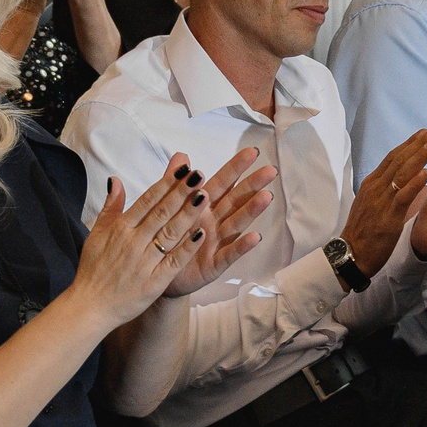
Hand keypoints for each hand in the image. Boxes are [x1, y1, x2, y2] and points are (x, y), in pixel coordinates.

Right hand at [69, 156, 209, 327]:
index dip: (166, 184)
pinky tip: (202, 233)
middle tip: (199, 175)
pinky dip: (187, 247)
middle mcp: (134, 242)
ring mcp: (145, 262)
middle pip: (161, 212)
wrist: (91, 306)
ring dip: (188, 214)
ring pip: (170, 233)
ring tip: (204, 196)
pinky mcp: (155, 281)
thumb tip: (115, 180)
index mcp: (120, 229)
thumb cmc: (93, 270)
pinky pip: (174, 261)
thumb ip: (110, 207)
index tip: (183, 169)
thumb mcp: (96, 235)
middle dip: (181, 192)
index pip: (147, 200)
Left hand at [164, 147, 277, 295]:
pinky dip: (242, 246)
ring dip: (251, 211)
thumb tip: (182, 156)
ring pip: (236, 223)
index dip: (236, 168)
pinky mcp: (214, 264)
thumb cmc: (166, 239)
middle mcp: (213, 222)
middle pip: (235, 200)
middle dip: (252, 185)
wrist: (157, 274)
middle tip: (270, 171)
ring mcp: (216, 243)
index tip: (252, 151)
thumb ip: (174, 183)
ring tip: (266, 197)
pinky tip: (255, 237)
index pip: (222, 183)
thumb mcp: (167, 209)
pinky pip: (229, 254)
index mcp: (202, 207)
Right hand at [342, 128, 426, 273]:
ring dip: (420, 156)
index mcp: (372, 184)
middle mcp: (375, 188)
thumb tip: (395, 179)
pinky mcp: (387, 217)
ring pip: (402, 173)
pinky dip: (414, 183)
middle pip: (399, 160)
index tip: (425, 132)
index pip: (393, 158)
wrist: (351, 255)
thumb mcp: (371, 204)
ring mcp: (380, 201)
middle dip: (419, 143)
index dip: (410, 144)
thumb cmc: (363, 232)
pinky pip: (402, 197)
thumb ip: (382, 190)